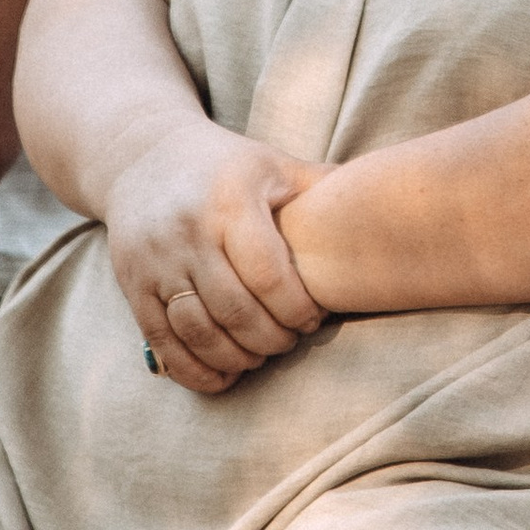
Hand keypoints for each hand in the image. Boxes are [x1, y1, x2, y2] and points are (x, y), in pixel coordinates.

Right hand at [102, 113, 328, 394]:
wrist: (142, 156)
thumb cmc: (228, 165)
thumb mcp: (275, 164)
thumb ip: (325, 187)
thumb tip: (396, 203)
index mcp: (230, 201)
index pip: (270, 275)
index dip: (298, 310)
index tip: (315, 320)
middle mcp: (188, 232)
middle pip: (235, 311)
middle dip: (272, 340)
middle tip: (290, 342)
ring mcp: (156, 262)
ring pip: (199, 333)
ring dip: (237, 357)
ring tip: (261, 355)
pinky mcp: (133, 286)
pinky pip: (164, 342)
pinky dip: (196, 369)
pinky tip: (225, 374)